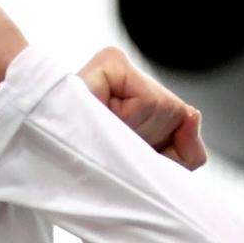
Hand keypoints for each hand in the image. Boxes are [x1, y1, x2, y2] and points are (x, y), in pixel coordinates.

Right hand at [78, 47, 206, 168]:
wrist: (52, 180)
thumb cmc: (100, 179)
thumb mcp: (154, 173)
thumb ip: (188, 153)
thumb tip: (191, 114)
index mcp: (132, 99)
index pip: (180, 119)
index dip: (162, 150)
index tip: (126, 158)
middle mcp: (125, 79)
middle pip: (174, 112)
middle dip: (151, 144)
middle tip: (113, 153)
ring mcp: (116, 66)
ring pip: (166, 108)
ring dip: (138, 140)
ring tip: (104, 144)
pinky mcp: (110, 62)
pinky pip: (149, 101)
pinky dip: (132, 123)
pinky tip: (101, 128)